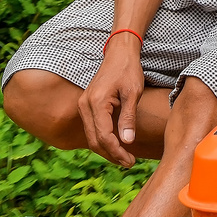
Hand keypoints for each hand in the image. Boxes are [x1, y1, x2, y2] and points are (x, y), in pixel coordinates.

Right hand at [78, 40, 144, 166]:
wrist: (119, 53)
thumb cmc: (128, 69)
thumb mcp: (133, 92)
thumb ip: (128, 117)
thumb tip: (127, 142)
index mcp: (96, 103)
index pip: (104, 136)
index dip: (117, 152)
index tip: (131, 161)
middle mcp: (85, 106)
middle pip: (94, 140)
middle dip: (111, 154)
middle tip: (129, 163)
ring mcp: (83, 106)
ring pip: (91, 136)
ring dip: (107, 149)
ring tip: (124, 158)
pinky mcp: (86, 106)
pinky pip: (92, 128)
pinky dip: (103, 139)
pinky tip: (116, 145)